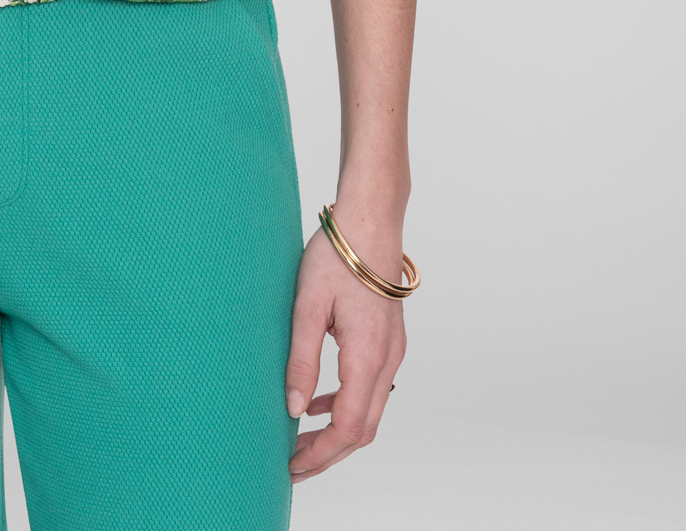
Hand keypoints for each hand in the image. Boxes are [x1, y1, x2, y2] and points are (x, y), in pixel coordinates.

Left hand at [284, 217, 406, 483]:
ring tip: (300, 439)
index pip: (349, 428)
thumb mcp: (307, 306)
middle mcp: (387, 359)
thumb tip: (294, 409)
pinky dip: (347, 404)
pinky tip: (319, 401)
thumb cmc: (337, 256)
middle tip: (292, 463)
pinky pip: (372, 387)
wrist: (370, 219)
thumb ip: (302, 360)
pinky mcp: (389, 339)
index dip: (321, 454)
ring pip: (370, 410)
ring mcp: (393, 350)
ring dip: (338, 431)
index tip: (292, 465)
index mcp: (367, 356)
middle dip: (329, 453)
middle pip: (364, 429)